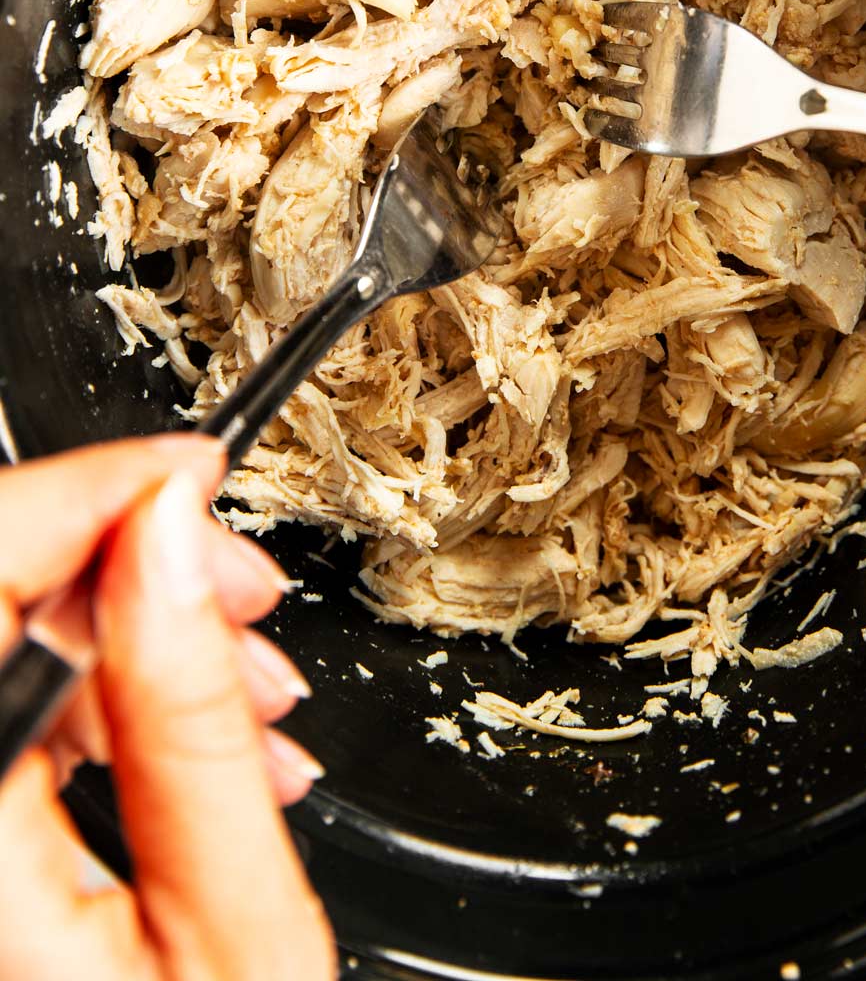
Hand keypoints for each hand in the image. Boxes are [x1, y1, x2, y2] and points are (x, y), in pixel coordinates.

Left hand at [0, 436, 334, 980]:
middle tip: (237, 589)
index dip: (77, 494)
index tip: (185, 476)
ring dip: (105, 635)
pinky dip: (74, 703)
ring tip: (245, 687)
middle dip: (109, 560)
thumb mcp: (237, 933)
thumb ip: (191, 718)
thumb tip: (171, 536)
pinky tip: (169, 737)